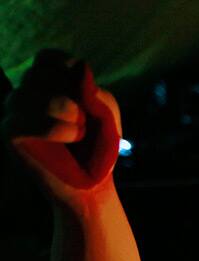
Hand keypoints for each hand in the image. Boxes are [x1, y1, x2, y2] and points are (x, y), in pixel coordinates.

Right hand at [3, 50, 120, 201]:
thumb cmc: (98, 145)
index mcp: (45, 83)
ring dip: (69, 113)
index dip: (70, 70)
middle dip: (72, 96)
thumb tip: (81, 77)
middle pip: (39, 73)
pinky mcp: (9, 132)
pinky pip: (30, 120)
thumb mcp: (106, 112)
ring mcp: (13, 111)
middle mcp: (24, 93)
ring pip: (32, 94)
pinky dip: (60, 129)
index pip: (47, 57)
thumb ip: (96, 92)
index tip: (86, 95)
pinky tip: (72, 139)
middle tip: (84, 120)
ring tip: (80, 132)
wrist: (92, 182)